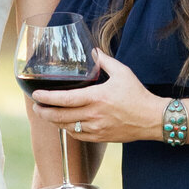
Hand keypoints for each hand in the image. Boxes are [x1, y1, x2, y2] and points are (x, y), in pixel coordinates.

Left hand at [31, 48, 164, 144]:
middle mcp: (94, 115)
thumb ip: (105, 61)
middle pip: (60, 116)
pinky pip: (78, 136)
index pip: (65, 99)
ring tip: (47, 114)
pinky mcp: (100, 138)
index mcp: (97, 97)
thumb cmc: (138, 95)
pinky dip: (68, 130)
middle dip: (44, 112)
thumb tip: (93, 51)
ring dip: (54, 121)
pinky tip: (65, 124)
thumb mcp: (123, 72)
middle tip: (36, 107)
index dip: (47, 98)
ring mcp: (96, 128)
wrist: (152, 119)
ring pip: (67, 127)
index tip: (36, 95)